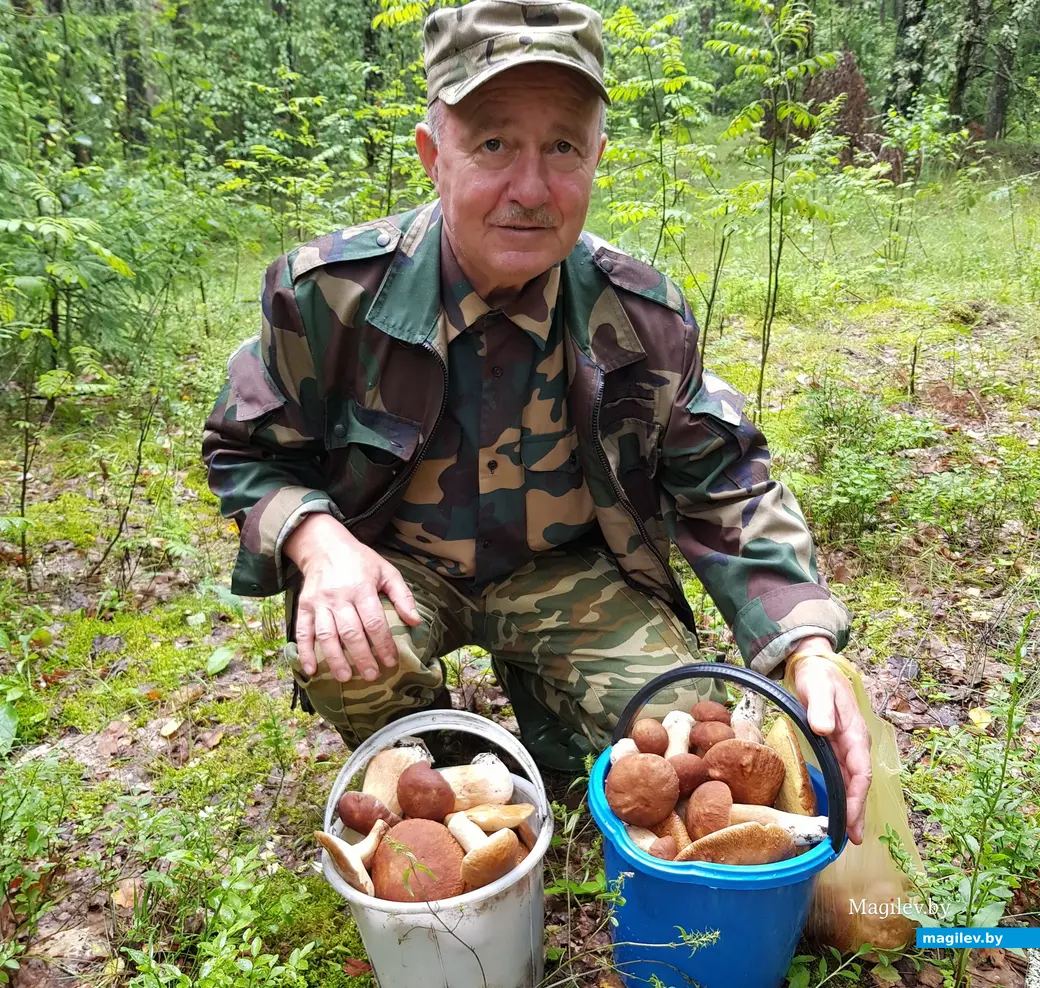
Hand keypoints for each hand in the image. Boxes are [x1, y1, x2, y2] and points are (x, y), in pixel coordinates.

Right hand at [283, 513, 420, 682]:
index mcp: (361, 587)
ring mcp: (318, 602)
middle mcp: (338, 596)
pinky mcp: (303, 606)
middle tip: (372, 676)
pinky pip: (302, 632)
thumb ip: (402, 595)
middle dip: (362, 657)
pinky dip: (304, 652)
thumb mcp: (386, 571)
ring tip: (345, 677)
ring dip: (335, 659)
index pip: (374, 622)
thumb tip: (416, 621)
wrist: (324, 546)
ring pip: (326, 635)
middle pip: (350, 632)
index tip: (391, 662)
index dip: (384, 644)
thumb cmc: (360, 561)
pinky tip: (311, 670)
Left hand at [789, 636, 871, 844]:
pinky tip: (838, 809)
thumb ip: (820, 707)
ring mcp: (846, 746)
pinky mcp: (837, 746)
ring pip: (853, 781)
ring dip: (852, 807)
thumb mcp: (817, 687)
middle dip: (858, 811)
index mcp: (854, 733)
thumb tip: (825, 729)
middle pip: (860, 782)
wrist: (815, 666)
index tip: (849, 818)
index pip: (859, 771)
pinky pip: (844, 774)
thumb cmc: (817, 677)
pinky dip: (843, 794)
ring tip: (849, 834)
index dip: (856, 797)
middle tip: (854, 840)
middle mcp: (854, 743)